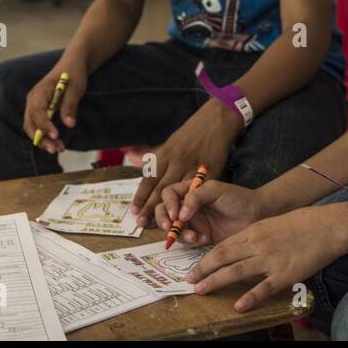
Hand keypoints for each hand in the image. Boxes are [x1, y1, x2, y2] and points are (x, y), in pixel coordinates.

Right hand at [23, 62, 87, 153]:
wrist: (72, 65)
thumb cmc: (74, 74)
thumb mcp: (76, 88)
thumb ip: (70, 105)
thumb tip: (69, 124)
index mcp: (40, 91)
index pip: (37, 110)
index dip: (44, 124)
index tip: (56, 135)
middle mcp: (33, 99)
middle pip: (30, 122)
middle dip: (41, 138)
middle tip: (56, 149)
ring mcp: (34, 105)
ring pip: (32, 127)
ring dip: (43, 140)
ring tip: (59, 149)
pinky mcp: (39, 110)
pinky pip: (37, 126)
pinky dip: (45, 136)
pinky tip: (57, 144)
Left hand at [131, 100, 239, 222]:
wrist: (216, 120)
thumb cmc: (191, 132)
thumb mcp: (170, 141)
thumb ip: (155, 155)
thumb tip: (131, 157)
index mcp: (166, 153)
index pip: (149, 178)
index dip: (141, 196)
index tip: (134, 211)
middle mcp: (177, 161)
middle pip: (161, 188)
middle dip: (150, 208)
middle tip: (141, 224)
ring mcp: (195, 166)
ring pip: (180, 193)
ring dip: (171, 210)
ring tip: (163, 226)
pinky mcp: (211, 171)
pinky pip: (200, 191)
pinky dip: (193, 205)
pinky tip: (188, 216)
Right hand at [153, 178, 264, 245]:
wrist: (256, 215)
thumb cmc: (237, 198)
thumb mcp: (215, 190)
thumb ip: (195, 197)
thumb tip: (179, 214)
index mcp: (190, 190)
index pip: (169, 194)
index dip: (168, 203)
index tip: (175, 214)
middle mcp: (188, 205)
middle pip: (164, 212)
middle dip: (163, 221)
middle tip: (170, 228)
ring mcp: (193, 221)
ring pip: (173, 228)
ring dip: (178, 234)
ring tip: (193, 236)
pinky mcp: (200, 236)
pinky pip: (186, 240)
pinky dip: (190, 241)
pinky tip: (202, 238)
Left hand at [187, 203, 347, 311]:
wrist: (326, 226)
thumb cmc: (301, 223)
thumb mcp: (271, 224)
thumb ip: (254, 237)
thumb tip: (238, 249)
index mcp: (253, 232)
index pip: (222, 246)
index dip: (206, 258)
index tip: (194, 268)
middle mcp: (257, 245)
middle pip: (222, 258)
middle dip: (203, 270)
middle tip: (189, 281)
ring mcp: (270, 260)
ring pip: (236, 271)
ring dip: (215, 281)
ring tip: (201, 291)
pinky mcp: (285, 274)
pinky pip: (263, 288)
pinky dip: (250, 297)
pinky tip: (238, 306)